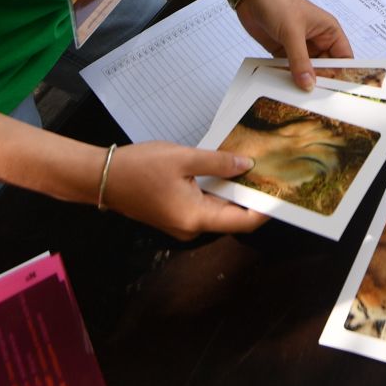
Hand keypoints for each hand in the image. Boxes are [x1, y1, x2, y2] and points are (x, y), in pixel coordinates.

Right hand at [101, 141, 267, 238]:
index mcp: (196, 217)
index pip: (243, 221)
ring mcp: (182, 224)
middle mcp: (191, 227)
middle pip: (232, 216)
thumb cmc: (139, 167)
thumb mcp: (183, 158)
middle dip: (253, 196)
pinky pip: (205, 207)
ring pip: (219, 210)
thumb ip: (217, 163)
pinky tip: (226, 172)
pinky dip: (218, 192)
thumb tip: (247, 166)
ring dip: (235, 192)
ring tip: (255, 169)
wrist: (101, 177)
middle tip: (274, 173)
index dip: (266, 209)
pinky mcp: (175, 216)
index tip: (285, 193)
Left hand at [235, 0, 351, 87]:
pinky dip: (287, 78)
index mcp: (329, 32)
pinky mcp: (284, 52)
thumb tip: (309, 85)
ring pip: (307, 72)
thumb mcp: (292, 32)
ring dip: (303, 82)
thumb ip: (300, 61)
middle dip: (321, 82)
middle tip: (314, 99)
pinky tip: (284, 88)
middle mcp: (318, 41)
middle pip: (326, 69)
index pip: (344, 58)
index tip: (337, 92)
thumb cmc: (279, 2)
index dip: (343, 74)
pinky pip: (290, 70)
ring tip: (298, 97)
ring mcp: (301, 48)